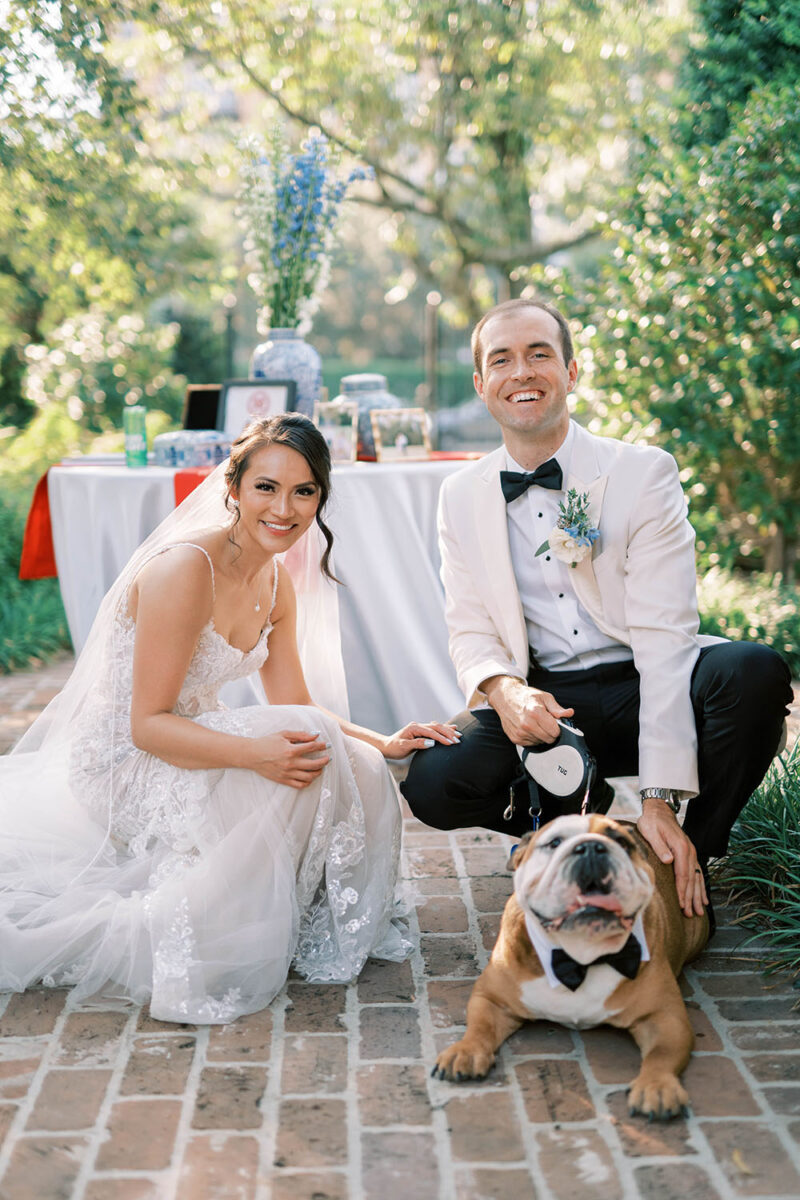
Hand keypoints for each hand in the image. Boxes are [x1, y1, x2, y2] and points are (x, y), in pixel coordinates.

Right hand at [248, 730, 330, 788]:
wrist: (252, 755)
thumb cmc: (267, 742)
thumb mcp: (283, 734)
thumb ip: (300, 734)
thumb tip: (315, 735)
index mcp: (290, 750)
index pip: (311, 748)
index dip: (321, 746)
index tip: (326, 745)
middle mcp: (290, 763)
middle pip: (314, 764)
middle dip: (324, 761)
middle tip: (328, 758)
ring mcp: (287, 773)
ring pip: (308, 777)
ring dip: (317, 772)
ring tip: (320, 768)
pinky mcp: (283, 780)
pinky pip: (299, 785)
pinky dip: (307, 782)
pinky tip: (310, 777)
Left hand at [381, 721, 460, 759]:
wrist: (387, 746)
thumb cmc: (394, 748)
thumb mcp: (404, 747)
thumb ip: (417, 744)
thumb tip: (431, 742)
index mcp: (414, 727)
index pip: (431, 732)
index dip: (442, 737)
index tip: (451, 743)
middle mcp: (418, 725)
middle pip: (436, 727)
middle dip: (448, 733)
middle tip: (458, 740)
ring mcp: (420, 727)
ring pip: (437, 727)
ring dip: (448, 730)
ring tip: (458, 734)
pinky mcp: (421, 731)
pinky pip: (434, 729)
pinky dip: (443, 729)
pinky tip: (452, 728)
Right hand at [485, 677, 573, 745]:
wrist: (506, 697)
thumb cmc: (526, 696)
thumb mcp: (544, 697)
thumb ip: (557, 708)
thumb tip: (569, 713)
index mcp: (535, 713)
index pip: (555, 731)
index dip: (557, 727)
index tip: (554, 722)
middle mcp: (526, 724)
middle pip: (549, 739)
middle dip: (550, 732)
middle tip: (545, 722)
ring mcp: (520, 733)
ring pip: (540, 742)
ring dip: (541, 735)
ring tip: (535, 723)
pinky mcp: (515, 739)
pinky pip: (531, 744)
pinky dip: (533, 737)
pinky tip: (529, 728)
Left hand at [637, 798, 707, 916]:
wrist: (659, 811)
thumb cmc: (652, 822)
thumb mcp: (651, 831)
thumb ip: (660, 846)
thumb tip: (669, 860)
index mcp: (681, 848)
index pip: (683, 875)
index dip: (682, 891)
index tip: (682, 906)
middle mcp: (689, 851)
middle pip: (692, 879)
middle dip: (691, 898)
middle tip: (691, 915)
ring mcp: (691, 853)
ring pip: (697, 878)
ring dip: (698, 896)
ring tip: (699, 911)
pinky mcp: (689, 854)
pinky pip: (697, 873)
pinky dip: (700, 886)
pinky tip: (702, 898)